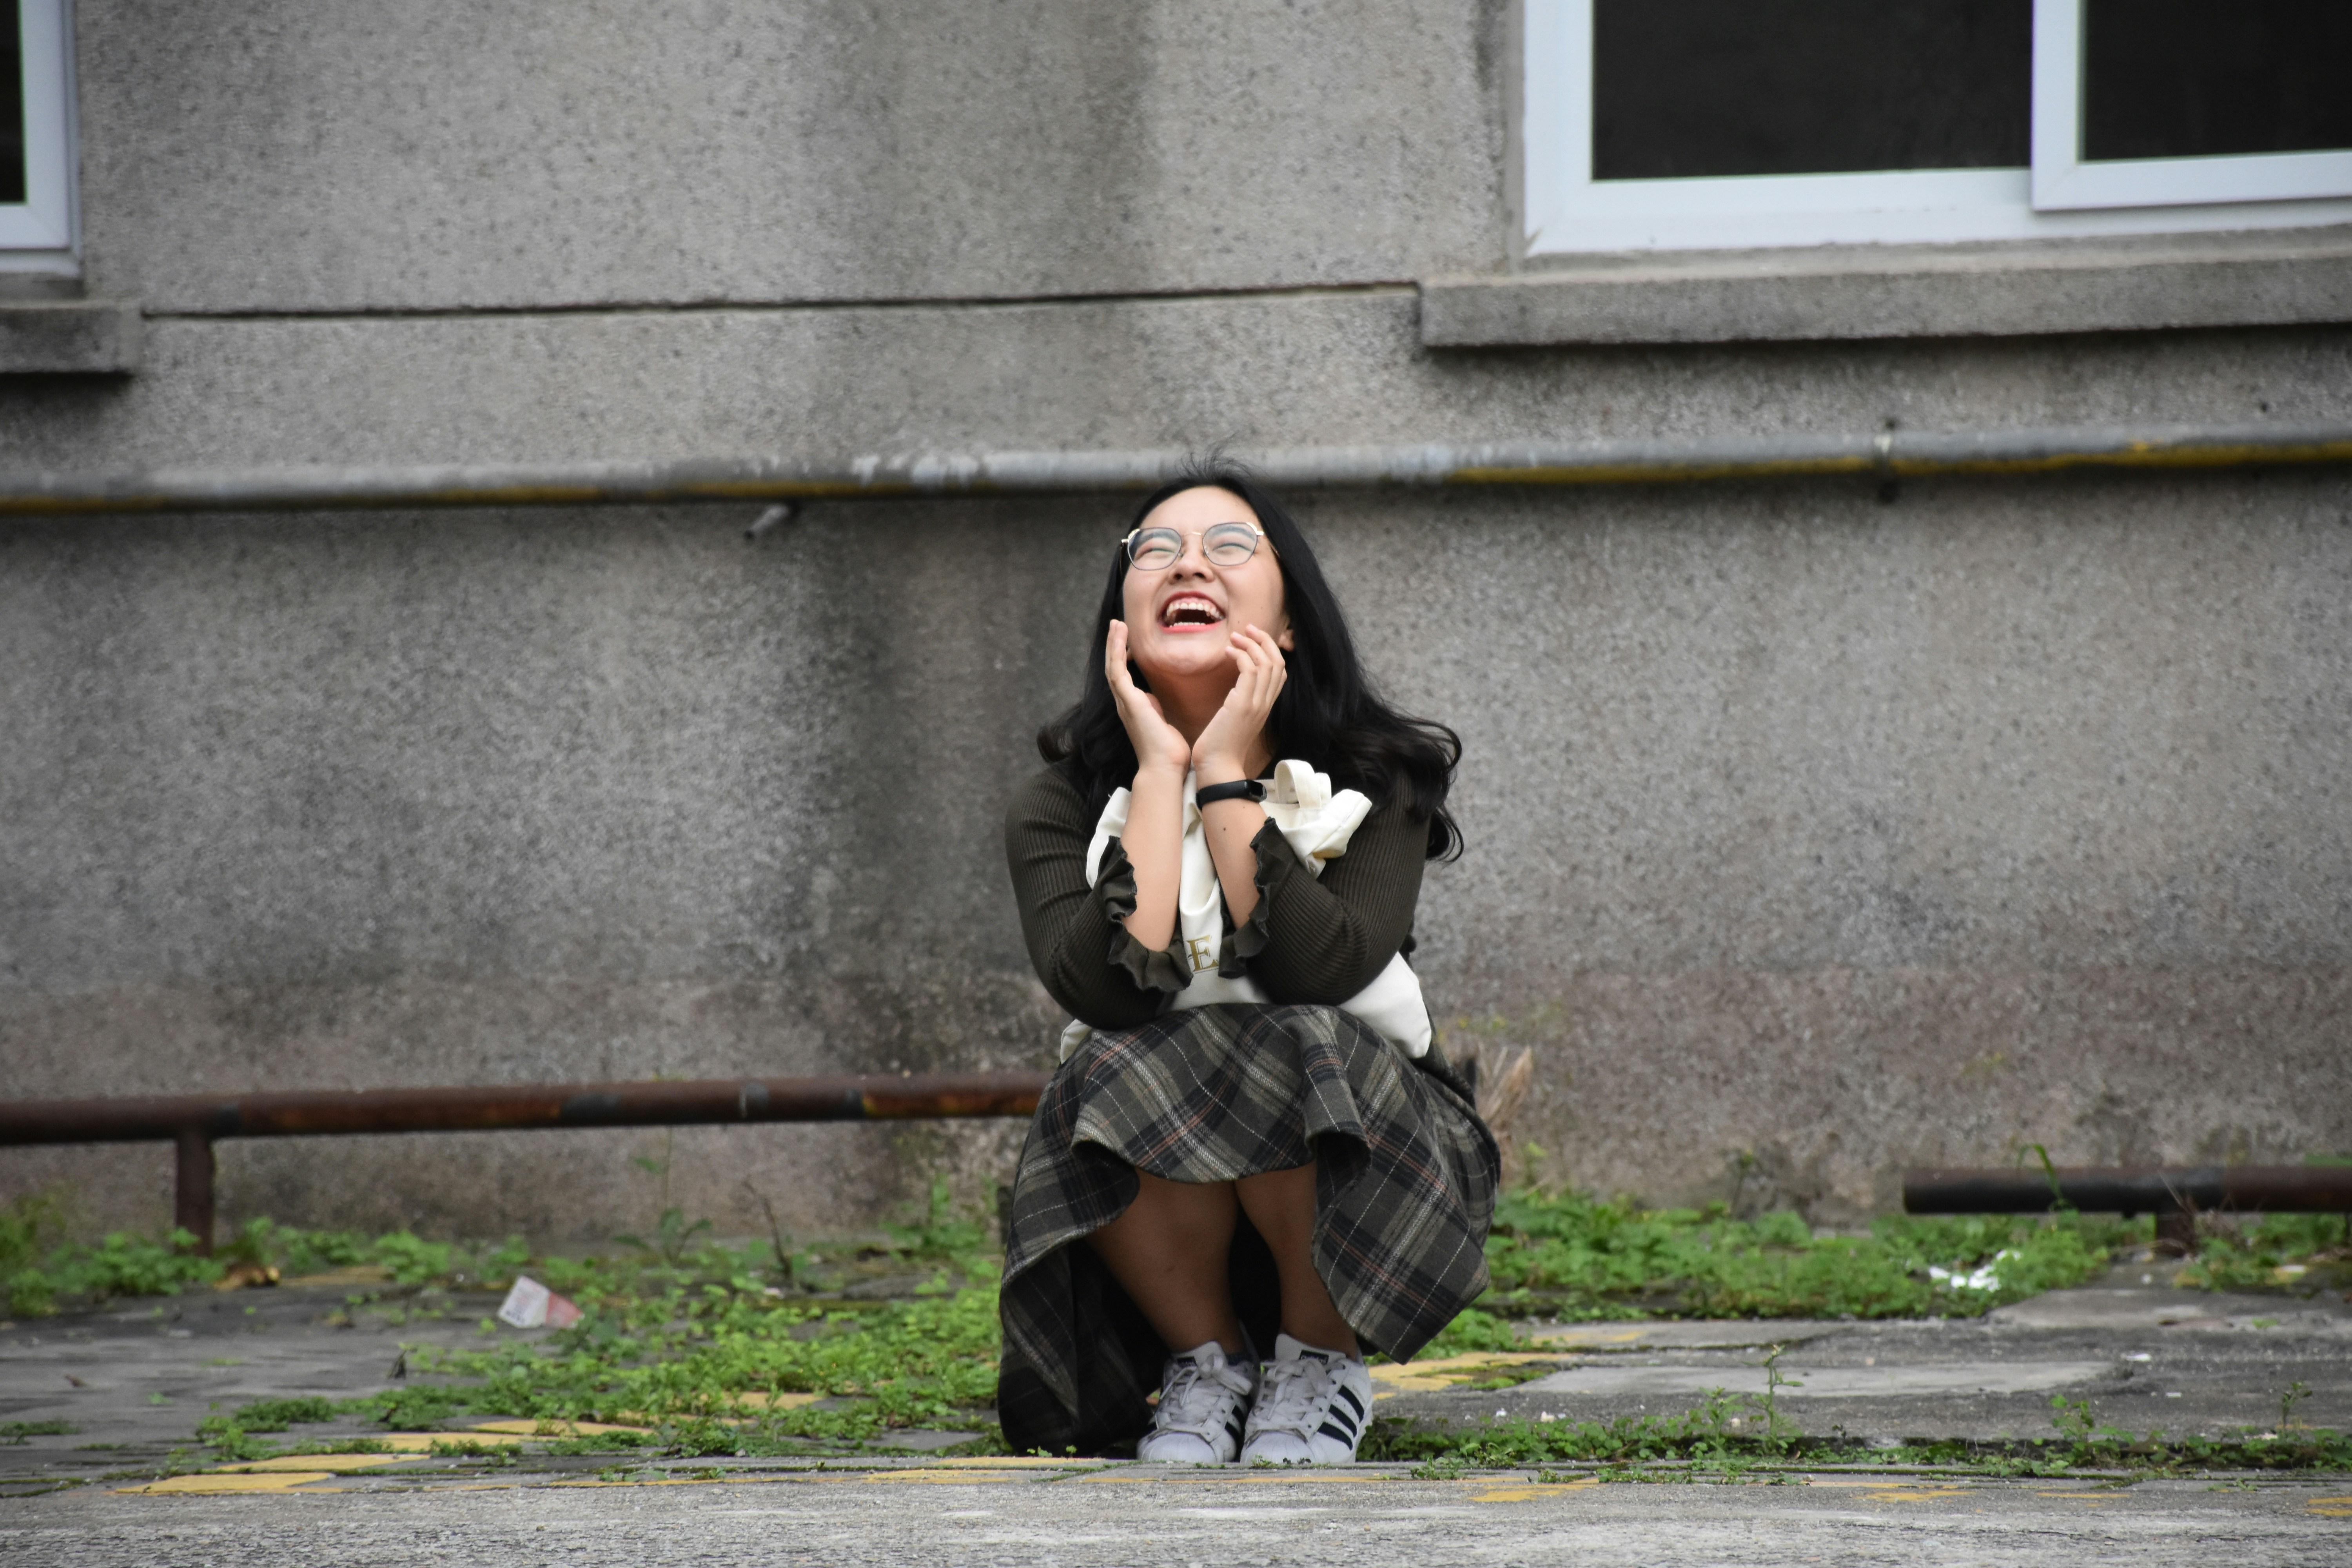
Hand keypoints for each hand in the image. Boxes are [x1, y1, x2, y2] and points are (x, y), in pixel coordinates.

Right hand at [1105, 620, 1190, 775]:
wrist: (1165, 767)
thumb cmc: (1168, 750)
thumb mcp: (1163, 723)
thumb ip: (1157, 710)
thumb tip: (1156, 703)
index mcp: (1134, 707)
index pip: (1125, 676)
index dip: (1124, 657)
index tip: (1129, 642)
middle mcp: (1125, 703)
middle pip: (1115, 668)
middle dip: (1115, 646)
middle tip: (1117, 625)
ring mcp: (1124, 702)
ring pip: (1113, 666)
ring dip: (1113, 644)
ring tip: (1116, 624)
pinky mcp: (1128, 701)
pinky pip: (1117, 671)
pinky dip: (1117, 651)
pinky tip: (1120, 635)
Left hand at [1190, 624, 1287, 783]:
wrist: (1217, 767)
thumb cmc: (1219, 747)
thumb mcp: (1234, 721)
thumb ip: (1239, 705)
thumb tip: (1234, 692)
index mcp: (1265, 707)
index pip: (1280, 673)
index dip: (1271, 652)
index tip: (1253, 640)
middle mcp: (1265, 703)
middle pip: (1277, 662)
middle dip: (1264, 640)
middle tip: (1247, 628)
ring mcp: (1256, 703)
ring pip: (1266, 662)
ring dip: (1250, 644)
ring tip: (1234, 636)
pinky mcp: (1243, 704)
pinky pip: (1250, 669)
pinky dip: (1241, 654)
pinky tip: (1228, 651)